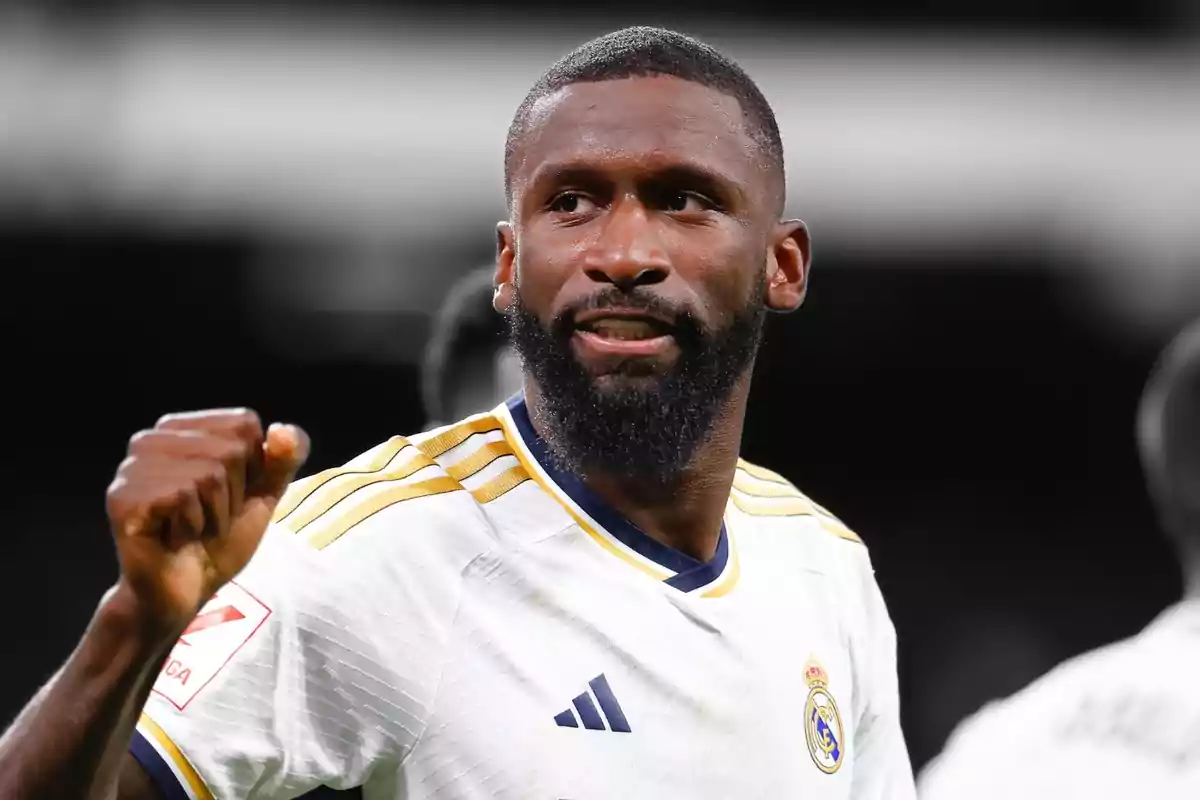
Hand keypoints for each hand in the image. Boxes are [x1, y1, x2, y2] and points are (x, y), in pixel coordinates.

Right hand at [105, 409, 308, 637]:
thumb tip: (284, 429)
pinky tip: (172, 538)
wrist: (182, 592)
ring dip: (213, 515)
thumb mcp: (262, 496)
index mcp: (182, 428)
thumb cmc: (217, 539)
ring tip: (190, 528)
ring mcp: (131, 466)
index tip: (228, 495)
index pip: (244, 423)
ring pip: (209, 474)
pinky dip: (192, 526)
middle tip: (206, 519)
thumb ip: (282, 461)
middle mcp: (150, 438)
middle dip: (232, 496)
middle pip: (231, 449)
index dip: (252, 468)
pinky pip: (183, 496)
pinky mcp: (122, 497)